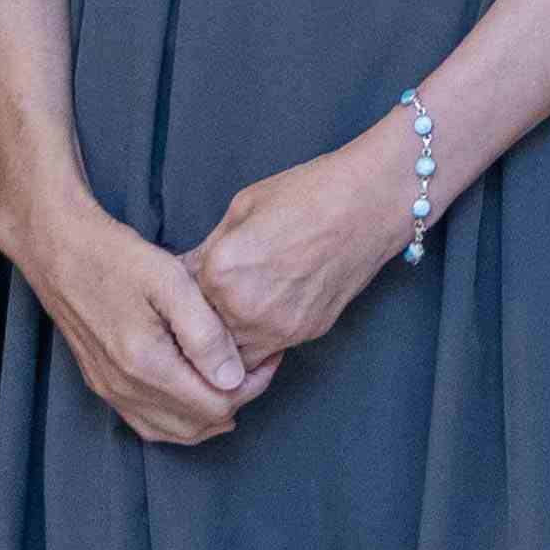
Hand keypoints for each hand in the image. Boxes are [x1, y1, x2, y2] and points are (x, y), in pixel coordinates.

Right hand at [9, 195, 259, 443]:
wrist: (58, 250)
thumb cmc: (115, 257)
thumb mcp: (169, 281)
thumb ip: (204, 333)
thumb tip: (233, 379)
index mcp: (145, 364)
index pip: (216, 404)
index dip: (252, 386)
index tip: (269, 357)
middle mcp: (125, 388)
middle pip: (199, 424)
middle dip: (236, 401)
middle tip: (258, 367)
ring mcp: (110, 390)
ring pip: (173, 432)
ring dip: (209, 415)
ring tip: (234, 380)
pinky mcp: (101, 385)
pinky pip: (147, 423)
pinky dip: (178, 419)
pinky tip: (195, 395)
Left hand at [192, 129, 419, 368]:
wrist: (369, 204)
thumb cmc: (308, 193)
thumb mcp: (242, 208)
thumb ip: (210, 247)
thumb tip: (185, 271)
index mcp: (222, 270)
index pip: (180, 296)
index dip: (180, 289)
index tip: (185, 283)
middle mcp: (245, 308)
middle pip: (201, 333)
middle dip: (198, 319)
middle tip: (203, 302)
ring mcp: (278, 327)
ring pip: (230, 355)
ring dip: (224, 340)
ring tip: (231, 312)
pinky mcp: (304, 334)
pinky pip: (265, 352)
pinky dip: (256, 339)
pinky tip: (261, 312)